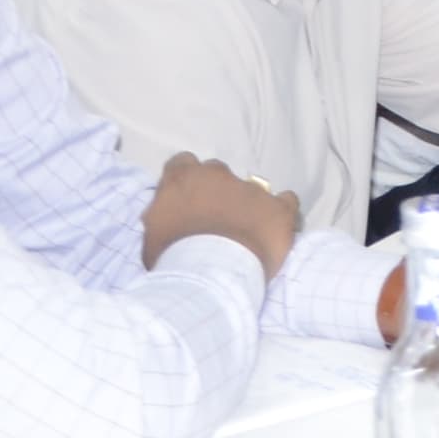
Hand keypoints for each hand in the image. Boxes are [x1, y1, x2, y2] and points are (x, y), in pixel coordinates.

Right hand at [142, 152, 299, 278]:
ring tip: (246, 231)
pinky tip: (277, 227)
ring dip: (247, 203)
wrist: (210, 273)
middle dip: (216, 191)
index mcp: (182, 178)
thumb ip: (160, 218)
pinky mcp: (278, 207)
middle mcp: (217, 175)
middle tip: (214, 218)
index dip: (185, 180)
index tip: (186, 198)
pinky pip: (286, 201)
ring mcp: (251, 188)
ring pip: (252, 187)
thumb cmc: (172, 258)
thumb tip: (164, 218)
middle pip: (217, 173)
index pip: (182, 163)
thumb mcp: (152, 237)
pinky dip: (281, 211)